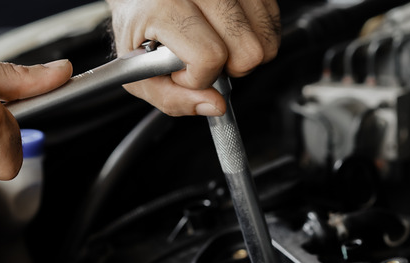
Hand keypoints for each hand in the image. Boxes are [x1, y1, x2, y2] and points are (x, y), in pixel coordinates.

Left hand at [106, 0, 279, 115]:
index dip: (198, 77)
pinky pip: (272, 20)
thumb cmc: (138, 24)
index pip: (209, 57)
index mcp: (166, 6)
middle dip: (228, 67)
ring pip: (267, 38)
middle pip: (248, 51)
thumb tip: (214, 105)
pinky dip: (256, 35)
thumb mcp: (136, 70)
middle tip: (201, 58)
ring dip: (245, 52)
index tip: (180, 71)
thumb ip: (170, 97)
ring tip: (215, 42)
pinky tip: (230, 32)